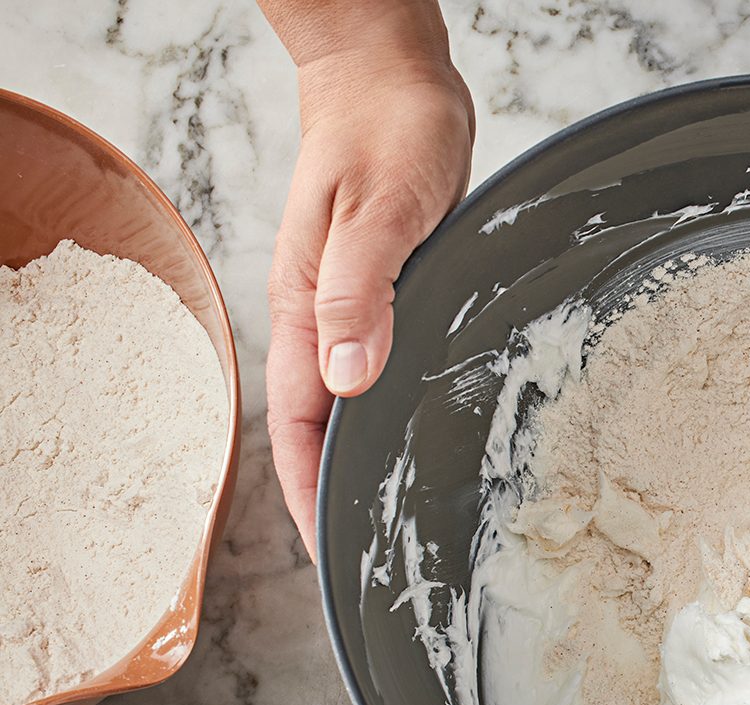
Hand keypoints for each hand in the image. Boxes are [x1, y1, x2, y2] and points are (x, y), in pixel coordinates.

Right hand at [266, 46, 473, 559]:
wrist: (391, 77)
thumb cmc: (384, 129)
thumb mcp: (379, 210)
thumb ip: (361, 293)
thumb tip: (347, 381)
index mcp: (307, 306)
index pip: (296, 421)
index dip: (310, 488)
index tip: (330, 548)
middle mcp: (324, 315)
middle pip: (318, 423)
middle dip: (336, 487)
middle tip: (372, 548)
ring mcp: (354, 304)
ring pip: (351, 398)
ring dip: (365, 451)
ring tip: (397, 505)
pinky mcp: (385, 290)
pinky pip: (381, 363)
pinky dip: (392, 404)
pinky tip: (420, 422)